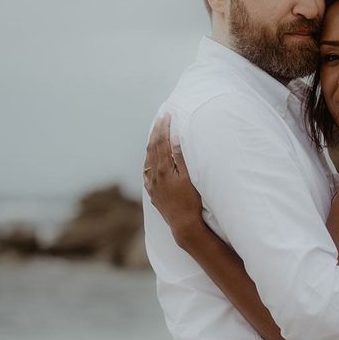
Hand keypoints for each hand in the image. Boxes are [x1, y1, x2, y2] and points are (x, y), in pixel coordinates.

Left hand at [144, 114, 204, 243]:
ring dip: (152, 144)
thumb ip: (180, 157)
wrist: (184, 225)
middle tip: (161, 118)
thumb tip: (173, 138)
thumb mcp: (189, 177)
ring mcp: (151, 184)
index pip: (161, 142)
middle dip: (156, 131)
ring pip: (148, 158)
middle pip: (152, 147)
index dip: (164, 127)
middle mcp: (153, 175)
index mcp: (163, 169)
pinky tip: (151, 158)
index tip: (168, 115)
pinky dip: (149, 159)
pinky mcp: (152, 192)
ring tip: (156, 133)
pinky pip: (147, 171)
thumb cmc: (191, 201)